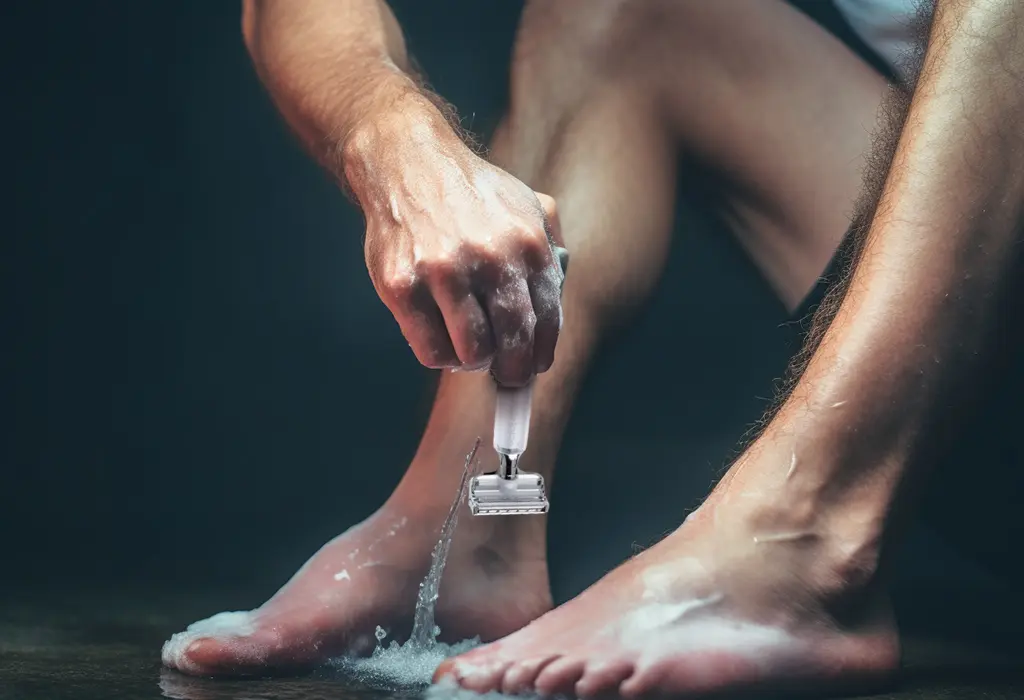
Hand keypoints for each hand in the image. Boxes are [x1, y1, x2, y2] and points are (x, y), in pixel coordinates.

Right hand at [359, 143, 565, 386]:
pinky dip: (441, 356)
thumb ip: (551, 252)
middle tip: (507, 375)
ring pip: (471, 353)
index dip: (541, 354)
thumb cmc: (471, 194)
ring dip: (474, 361)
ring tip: (470, 349)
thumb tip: (555, 311)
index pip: (546, 321)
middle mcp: (489, 258)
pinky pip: (430, 350)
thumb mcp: (527, 205)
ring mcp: (443, 272)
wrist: (408, 162)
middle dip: (513, 370)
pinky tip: (442, 338)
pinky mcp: (402, 286)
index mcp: (528, 243)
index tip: (534, 366)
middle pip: (513, 342)